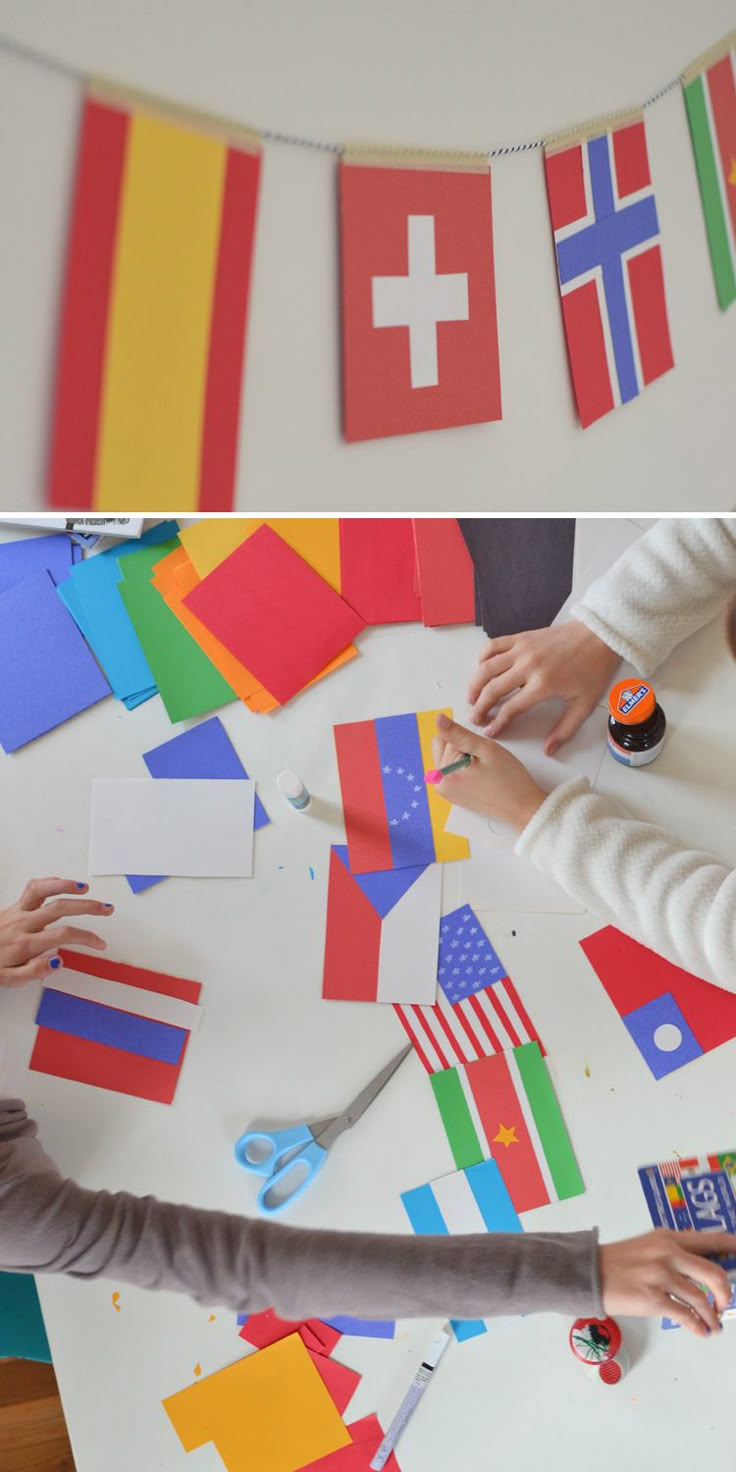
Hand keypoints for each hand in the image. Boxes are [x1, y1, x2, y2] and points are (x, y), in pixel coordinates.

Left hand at [0, 879, 113, 987]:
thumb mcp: (11, 979)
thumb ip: (35, 972)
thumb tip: (58, 960)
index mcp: (25, 944)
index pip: (63, 935)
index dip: (87, 937)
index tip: (99, 943)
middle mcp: (23, 923)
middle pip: (60, 908)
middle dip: (88, 907)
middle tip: (106, 909)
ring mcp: (18, 911)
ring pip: (44, 890)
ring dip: (67, 886)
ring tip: (86, 888)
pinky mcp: (15, 904)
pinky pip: (34, 887)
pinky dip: (51, 882)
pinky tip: (65, 884)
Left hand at [432, 714, 546, 832]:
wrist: (521, 808)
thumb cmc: (509, 780)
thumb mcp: (485, 749)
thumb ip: (458, 734)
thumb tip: (439, 720)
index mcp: (445, 773)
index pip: (448, 738)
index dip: (470, 742)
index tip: (483, 755)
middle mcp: (441, 784)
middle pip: (443, 747)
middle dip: (463, 749)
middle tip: (483, 763)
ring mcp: (446, 791)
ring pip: (448, 757)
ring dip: (463, 757)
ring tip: (482, 770)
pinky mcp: (453, 795)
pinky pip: (452, 770)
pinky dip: (464, 768)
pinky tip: (479, 776)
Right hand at [468, 621, 619, 753]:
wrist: (598, 636)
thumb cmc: (592, 670)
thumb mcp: (584, 705)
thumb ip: (565, 730)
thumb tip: (549, 750)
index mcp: (544, 684)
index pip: (511, 709)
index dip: (497, 723)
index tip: (489, 732)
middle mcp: (528, 666)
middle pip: (493, 689)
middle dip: (480, 707)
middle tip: (475, 718)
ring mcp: (522, 649)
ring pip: (486, 668)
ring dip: (475, 685)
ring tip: (471, 698)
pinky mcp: (521, 637)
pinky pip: (492, 646)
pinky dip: (482, 658)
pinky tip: (481, 670)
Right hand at [600, 1228, 735, 1335]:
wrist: (589, 1272)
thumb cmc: (617, 1261)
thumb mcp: (648, 1245)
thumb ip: (673, 1252)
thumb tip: (698, 1268)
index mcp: (668, 1238)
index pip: (709, 1240)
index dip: (732, 1246)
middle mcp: (668, 1253)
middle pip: (713, 1273)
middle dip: (725, 1293)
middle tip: (724, 1304)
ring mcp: (661, 1276)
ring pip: (701, 1299)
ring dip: (712, 1316)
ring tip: (713, 1324)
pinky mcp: (653, 1299)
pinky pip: (685, 1316)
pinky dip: (698, 1326)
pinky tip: (701, 1331)